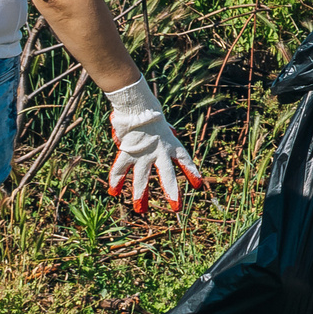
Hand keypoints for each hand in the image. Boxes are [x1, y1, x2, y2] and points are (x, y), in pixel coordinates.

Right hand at [104, 77, 204, 211]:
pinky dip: (116, 181)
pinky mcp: (127, 152)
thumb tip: (171, 132)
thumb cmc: (149, 110)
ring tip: (141, 210)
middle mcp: (159, 151)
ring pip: (142, 178)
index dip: (192, 172)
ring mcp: (143, 153)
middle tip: (177, 208)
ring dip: (141, 195)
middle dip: (172, 192)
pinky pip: (121, 169)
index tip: (198, 185)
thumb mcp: (163, 123)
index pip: (185, 160)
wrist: (137, 103)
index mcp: (171, 143)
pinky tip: (113, 193)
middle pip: (167, 175)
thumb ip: (166, 132)